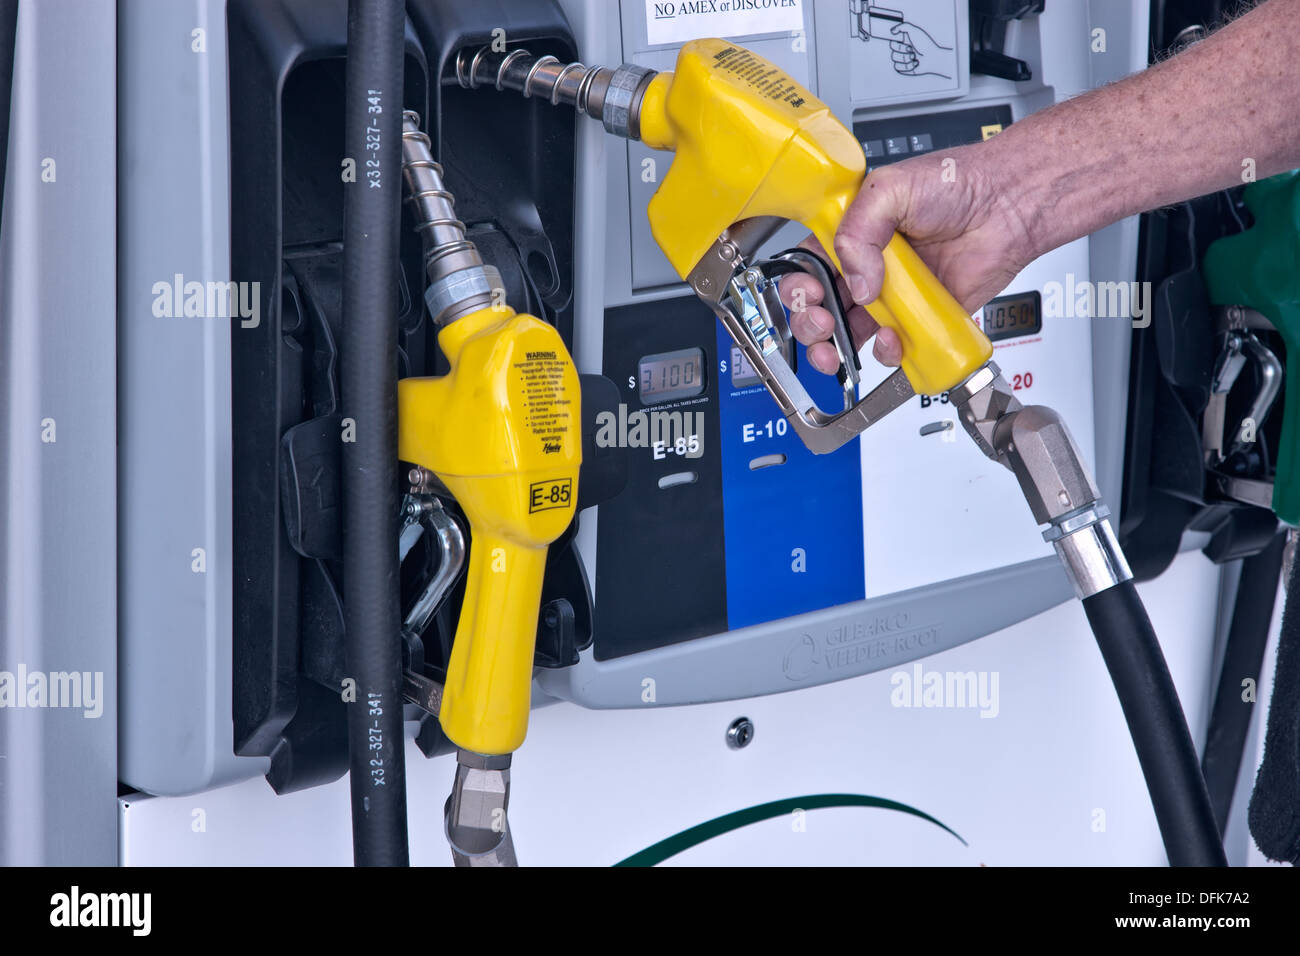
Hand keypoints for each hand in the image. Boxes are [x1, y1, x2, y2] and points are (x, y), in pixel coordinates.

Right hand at [780, 144, 1037, 374]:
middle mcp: (866, 265)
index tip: (810, 293)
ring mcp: (892, 296)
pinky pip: (894, 346)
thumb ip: (859, 229)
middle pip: (820, 306)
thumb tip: (858, 281)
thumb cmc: (957, 182)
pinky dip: (888, 352)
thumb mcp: (891, 188)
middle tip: (822, 323)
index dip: (799, 285)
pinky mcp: (919, 318)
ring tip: (838, 348)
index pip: (807, 266)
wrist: (1008, 205)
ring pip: (849, 332)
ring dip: (836, 346)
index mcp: (849, 231)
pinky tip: (893, 339)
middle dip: (810, 322)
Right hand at [889, 21, 952, 79]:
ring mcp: (901, 59)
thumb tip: (892, 31)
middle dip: (903, 49)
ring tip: (914, 57)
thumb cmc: (925, 44)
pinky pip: (897, 67)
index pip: (892, 40)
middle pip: (893, 49)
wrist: (932, 58)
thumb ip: (903, 26)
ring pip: (894, 58)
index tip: (904, 41)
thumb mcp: (915, 31)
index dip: (897, 42)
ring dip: (906, 58)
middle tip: (911, 49)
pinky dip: (907, 65)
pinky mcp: (903, 68)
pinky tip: (914, 63)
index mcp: (904, 40)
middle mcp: (901, 49)